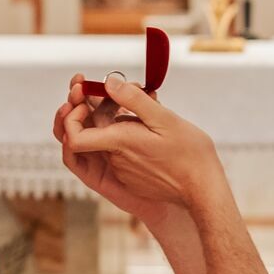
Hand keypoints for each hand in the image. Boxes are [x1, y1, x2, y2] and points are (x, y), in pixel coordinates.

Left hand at [61, 76, 227, 214]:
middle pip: (93, 130)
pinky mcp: (132, 177)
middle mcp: (115, 159)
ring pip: (109, 139)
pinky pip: (122, 151)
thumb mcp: (165, 119)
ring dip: (119, 120)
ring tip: (146, 104)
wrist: (203, 191)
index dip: (70, 118)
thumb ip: (134, 100)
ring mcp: (123, 170)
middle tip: (122, 89)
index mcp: (118, 143)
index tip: (84, 100)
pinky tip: (151, 126)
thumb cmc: (189, 154)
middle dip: (102, 106)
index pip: (72, 136)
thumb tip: (109, 82)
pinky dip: (128, 136)